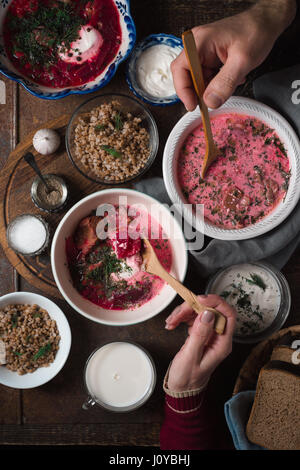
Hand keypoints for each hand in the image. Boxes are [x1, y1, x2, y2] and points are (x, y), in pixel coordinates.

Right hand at [165, 294, 235, 391]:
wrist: (181, 388)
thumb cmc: (187, 378)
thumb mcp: (191, 356)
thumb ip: (199, 334)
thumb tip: (208, 313)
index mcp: (222, 344)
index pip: (228, 315)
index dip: (216, 303)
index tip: (199, 300)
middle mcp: (219, 336)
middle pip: (212, 310)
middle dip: (193, 307)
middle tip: (178, 314)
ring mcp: (209, 334)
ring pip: (200, 311)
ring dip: (184, 312)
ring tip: (171, 322)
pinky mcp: (200, 332)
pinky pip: (193, 317)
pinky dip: (181, 317)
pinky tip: (172, 324)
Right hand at [171, 0, 295, 110]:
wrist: (266, 23)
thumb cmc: (256, 32)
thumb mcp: (242, 61)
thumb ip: (225, 83)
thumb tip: (210, 101)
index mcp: (200, 42)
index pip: (180, 69)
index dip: (183, 90)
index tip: (192, 105)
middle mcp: (198, 46)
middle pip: (186, 76)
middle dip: (199, 91)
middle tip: (212, 101)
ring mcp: (203, 51)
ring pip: (197, 79)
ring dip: (210, 88)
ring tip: (229, 84)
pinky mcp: (209, 57)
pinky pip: (206, 76)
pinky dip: (216, 83)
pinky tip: (230, 80)